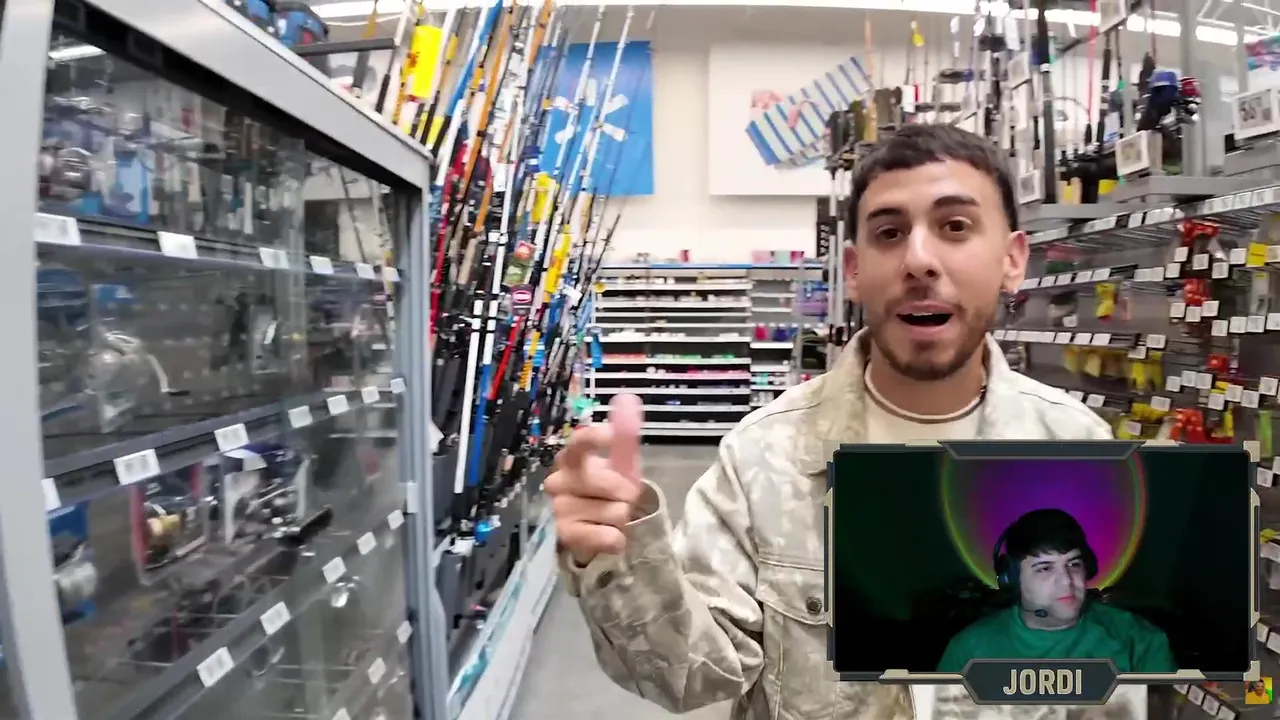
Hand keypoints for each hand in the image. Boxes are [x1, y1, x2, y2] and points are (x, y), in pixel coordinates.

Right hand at [546, 394, 645, 566]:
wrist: (591, 530)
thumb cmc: (606, 490)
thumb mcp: (619, 464)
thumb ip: (624, 436)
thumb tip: (628, 399)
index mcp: (571, 458)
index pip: (579, 443)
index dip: (594, 437)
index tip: (609, 434)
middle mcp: (558, 481)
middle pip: (610, 483)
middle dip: (626, 493)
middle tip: (621, 498)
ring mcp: (559, 509)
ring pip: (616, 512)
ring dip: (621, 517)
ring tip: (608, 517)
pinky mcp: (566, 536)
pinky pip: (609, 537)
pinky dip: (616, 539)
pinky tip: (607, 535)